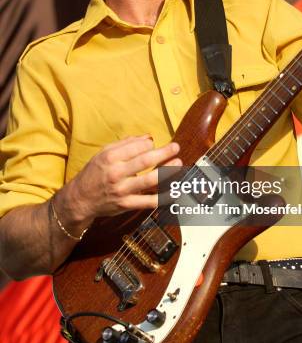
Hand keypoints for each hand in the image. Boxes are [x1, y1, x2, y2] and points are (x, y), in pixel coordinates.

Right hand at [66, 135, 181, 222]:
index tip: (153, 144)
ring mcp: (122, 190)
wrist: (80, 199)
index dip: (150, 144)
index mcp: (110, 158)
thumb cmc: (94, 173)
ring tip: (178, 163)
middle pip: (146, 161)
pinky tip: (175, 191)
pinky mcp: (127, 204)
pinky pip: (149, 201)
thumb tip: (148, 138)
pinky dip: (164, 197)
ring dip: (168, 171)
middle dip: (164, 153)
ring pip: (150, 180)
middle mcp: (116, 173)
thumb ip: (125, 144)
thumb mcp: (104, 153)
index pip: (137, 147)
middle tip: (176, 147)